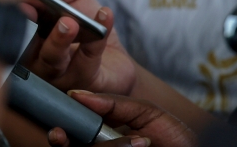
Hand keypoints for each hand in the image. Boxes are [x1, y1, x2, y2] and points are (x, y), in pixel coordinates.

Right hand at [20, 0, 137, 95]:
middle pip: (26, 48)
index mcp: (27, 37)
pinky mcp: (85, 83)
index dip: (17, 15)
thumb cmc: (86, 29)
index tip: (24, 3)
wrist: (116, 61)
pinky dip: (97, 36)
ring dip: (59, 40)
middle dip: (28, 28)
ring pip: (52, 60)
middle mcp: (36, 59)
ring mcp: (58, 75)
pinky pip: (88, 60)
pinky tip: (105, 15)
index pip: (16, 26)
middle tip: (41, 15)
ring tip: (70, 22)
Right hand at [47, 92, 197, 146]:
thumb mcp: (146, 112)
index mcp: (104, 135)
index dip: (61, 129)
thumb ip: (112, 103)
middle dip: (62, 142)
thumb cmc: (179, 138)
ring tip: (136, 143)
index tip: (58, 124)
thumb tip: (78, 95)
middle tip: (61, 136)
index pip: (72, 132)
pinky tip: (137, 146)